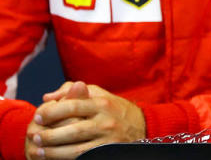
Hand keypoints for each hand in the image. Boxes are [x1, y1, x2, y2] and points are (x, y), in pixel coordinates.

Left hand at [27, 82, 145, 158]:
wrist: (143, 126)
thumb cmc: (114, 109)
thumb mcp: (99, 94)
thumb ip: (73, 91)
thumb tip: (48, 97)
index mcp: (101, 103)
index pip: (72, 106)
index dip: (52, 112)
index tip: (38, 116)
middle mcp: (105, 121)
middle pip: (72, 129)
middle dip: (49, 135)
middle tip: (34, 136)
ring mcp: (107, 139)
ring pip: (76, 148)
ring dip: (53, 151)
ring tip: (38, 150)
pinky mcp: (108, 152)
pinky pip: (83, 157)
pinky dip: (66, 158)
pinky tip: (54, 158)